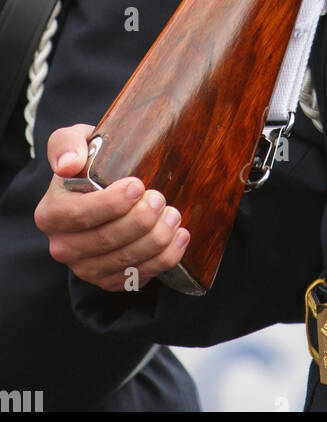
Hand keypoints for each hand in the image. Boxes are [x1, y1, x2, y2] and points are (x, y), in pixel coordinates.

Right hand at [34, 124, 189, 291]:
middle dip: (140, 220)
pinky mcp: (109, 279)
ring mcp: (85, 267)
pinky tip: (179, 237)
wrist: (100, 187)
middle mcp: (63, 246)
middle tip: (160, 199)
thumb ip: (65, 144)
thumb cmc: (89, 162)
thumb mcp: (73, 141)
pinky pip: (138, 277)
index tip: (138, 186)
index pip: (79, 215)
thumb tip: (68, 164)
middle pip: (106, 240)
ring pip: (125, 260)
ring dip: (156, 239)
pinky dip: (163, 258)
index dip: (111, 204)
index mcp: (51, 214)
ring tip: (174, 215)